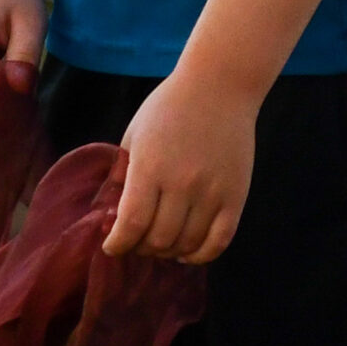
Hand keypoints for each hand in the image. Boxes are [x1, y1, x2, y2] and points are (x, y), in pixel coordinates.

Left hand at [104, 65, 259, 265]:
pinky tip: (186, 253)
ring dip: (168, 253)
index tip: (111, 248)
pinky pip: (219, 242)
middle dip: (141, 248)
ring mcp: (211, 193)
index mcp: (150, 167)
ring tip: (158, 248)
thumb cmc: (168, 108)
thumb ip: (124, 172)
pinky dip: (200, 256)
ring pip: (187, 245)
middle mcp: (181, 184)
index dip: (119, 243)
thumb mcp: (134, 134)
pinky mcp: (235, 199)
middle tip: (134, 245)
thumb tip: (114, 211)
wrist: (217, 90)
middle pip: (159, 239)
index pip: (132, 222)